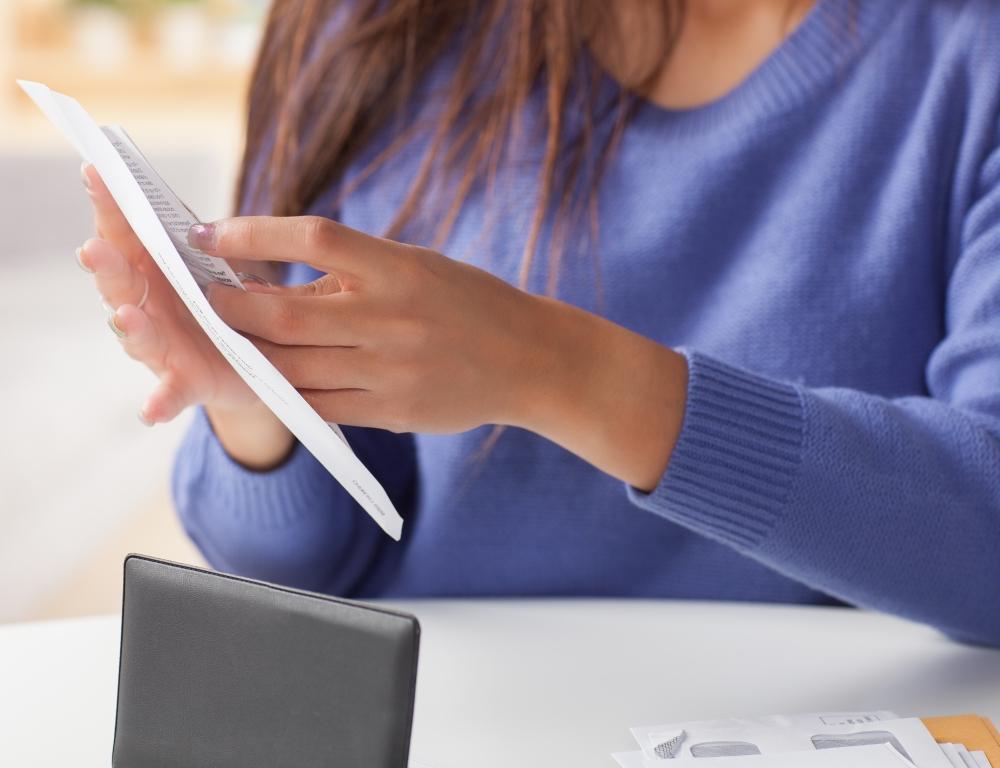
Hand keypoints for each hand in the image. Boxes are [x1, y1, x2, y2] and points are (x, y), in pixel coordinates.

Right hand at [78, 165, 292, 467]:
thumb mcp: (222, 270)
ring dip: (129, 325)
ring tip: (127, 316)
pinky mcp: (186, 382)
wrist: (254, 363)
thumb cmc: (228, 306)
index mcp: (153, 272)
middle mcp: (147, 307)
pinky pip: (170, 394)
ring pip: (139, 335)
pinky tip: (150, 410)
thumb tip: (200, 220)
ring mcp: (162, 347)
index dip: (109, 205)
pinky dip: (159, 402)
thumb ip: (207, 246)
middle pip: (121, 282)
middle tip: (94, 249)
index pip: (125, 233)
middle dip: (106, 265)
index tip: (95, 173)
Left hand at [193, 216, 549, 433]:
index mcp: (400, 268)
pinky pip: (317, 406)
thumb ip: (352, 272)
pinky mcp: (392, 411)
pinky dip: (282, 392)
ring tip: (223, 340)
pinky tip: (263, 379)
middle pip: (284, 313)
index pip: (313, 238)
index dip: (251, 233)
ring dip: (246, 353)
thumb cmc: (466, 304)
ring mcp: (390, 370)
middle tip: (201, 298)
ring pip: (291, 366)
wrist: (528, 360)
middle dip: (229, 306)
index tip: (207, 234)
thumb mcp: (416, 267)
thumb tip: (267, 277)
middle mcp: (392, 318)